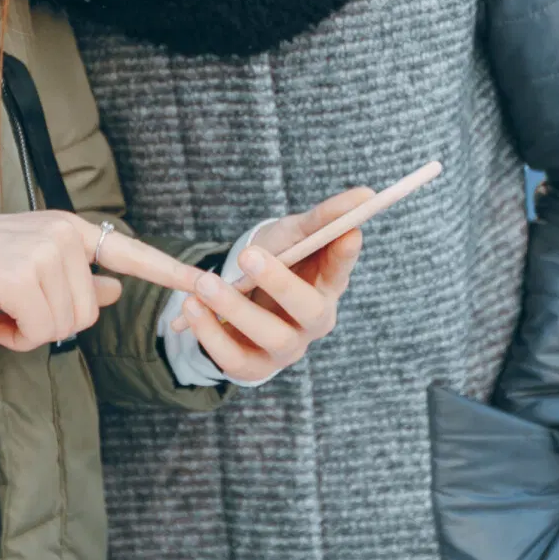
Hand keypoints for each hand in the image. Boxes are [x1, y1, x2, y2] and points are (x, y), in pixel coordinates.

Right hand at [0, 211, 204, 352]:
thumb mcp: (35, 265)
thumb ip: (78, 278)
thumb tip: (117, 291)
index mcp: (72, 231)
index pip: (130, 254)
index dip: (169, 272)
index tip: (203, 282)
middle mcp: (65, 237)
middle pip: (89, 312)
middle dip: (52, 325)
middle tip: (16, 315)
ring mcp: (46, 254)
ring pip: (65, 325)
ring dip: (31, 333)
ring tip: (2, 314)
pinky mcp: (25, 277)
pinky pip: (39, 330)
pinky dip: (16, 337)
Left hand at [168, 184, 371, 382]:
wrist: (242, 294)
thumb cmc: (276, 259)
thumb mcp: (293, 233)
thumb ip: (324, 217)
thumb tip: (366, 193)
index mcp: (327, 286)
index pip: (341, 271)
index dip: (344, 256)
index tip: (348, 230)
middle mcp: (313, 322)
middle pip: (309, 310)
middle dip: (280, 283)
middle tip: (249, 256)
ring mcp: (286, 348)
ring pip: (272, 337)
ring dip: (236, 309)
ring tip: (204, 283)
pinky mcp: (255, 366)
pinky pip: (235, 360)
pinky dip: (211, 335)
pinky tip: (192, 308)